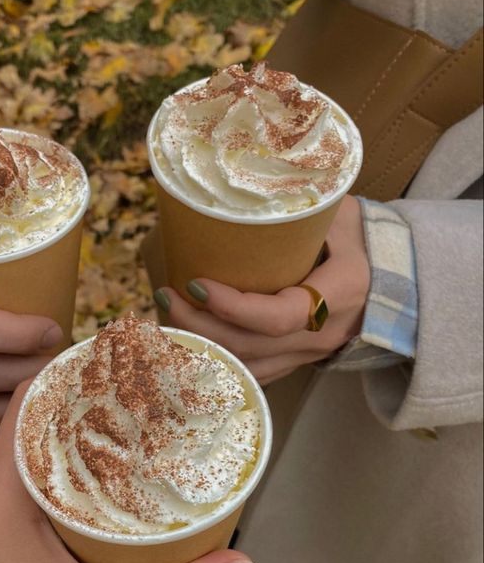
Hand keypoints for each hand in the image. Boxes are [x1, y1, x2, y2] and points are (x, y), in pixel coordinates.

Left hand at [0, 384, 259, 562]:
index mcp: (3, 494)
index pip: (26, 403)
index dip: (66, 375)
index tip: (113, 365)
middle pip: (30, 411)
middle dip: (78, 394)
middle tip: (132, 387)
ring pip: (27, 432)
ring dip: (68, 418)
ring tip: (122, 410)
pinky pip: (23, 456)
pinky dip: (56, 444)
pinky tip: (100, 448)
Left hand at [155, 195, 369, 383]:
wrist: (399, 280)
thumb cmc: (363, 239)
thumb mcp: (338, 214)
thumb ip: (297, 206)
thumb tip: (236, 188)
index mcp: (340, 293)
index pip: (278, 316)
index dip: (231, 307)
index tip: (196, 283)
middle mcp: (323, 335)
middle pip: (249, 347)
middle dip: (198, 325)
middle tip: (164, 296)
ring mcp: (309, 356)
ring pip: (245, 368)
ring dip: (199, 349)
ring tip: (165, 320)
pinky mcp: (296, 364)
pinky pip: (251, 374)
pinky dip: (215, 362)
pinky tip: (185, 342)